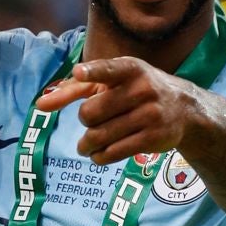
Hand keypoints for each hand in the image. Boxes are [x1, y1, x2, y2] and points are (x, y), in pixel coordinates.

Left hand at [35, 56, 202, 165]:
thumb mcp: (112, 80)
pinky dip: (99, 156)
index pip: (108, 69)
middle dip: (85, 120)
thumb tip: (40, 104)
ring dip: (86, 144)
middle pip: (90, 112)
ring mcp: (150, 115)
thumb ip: (75, 88)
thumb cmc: (136, 90)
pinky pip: (114, 152)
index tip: (79, 73)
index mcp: (130, 69)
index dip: (92, 72)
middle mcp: (142, 89)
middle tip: (91, 121)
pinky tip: (98, 154)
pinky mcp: (154, 138)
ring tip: (85, 145)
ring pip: (99, 135)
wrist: (185, 109)